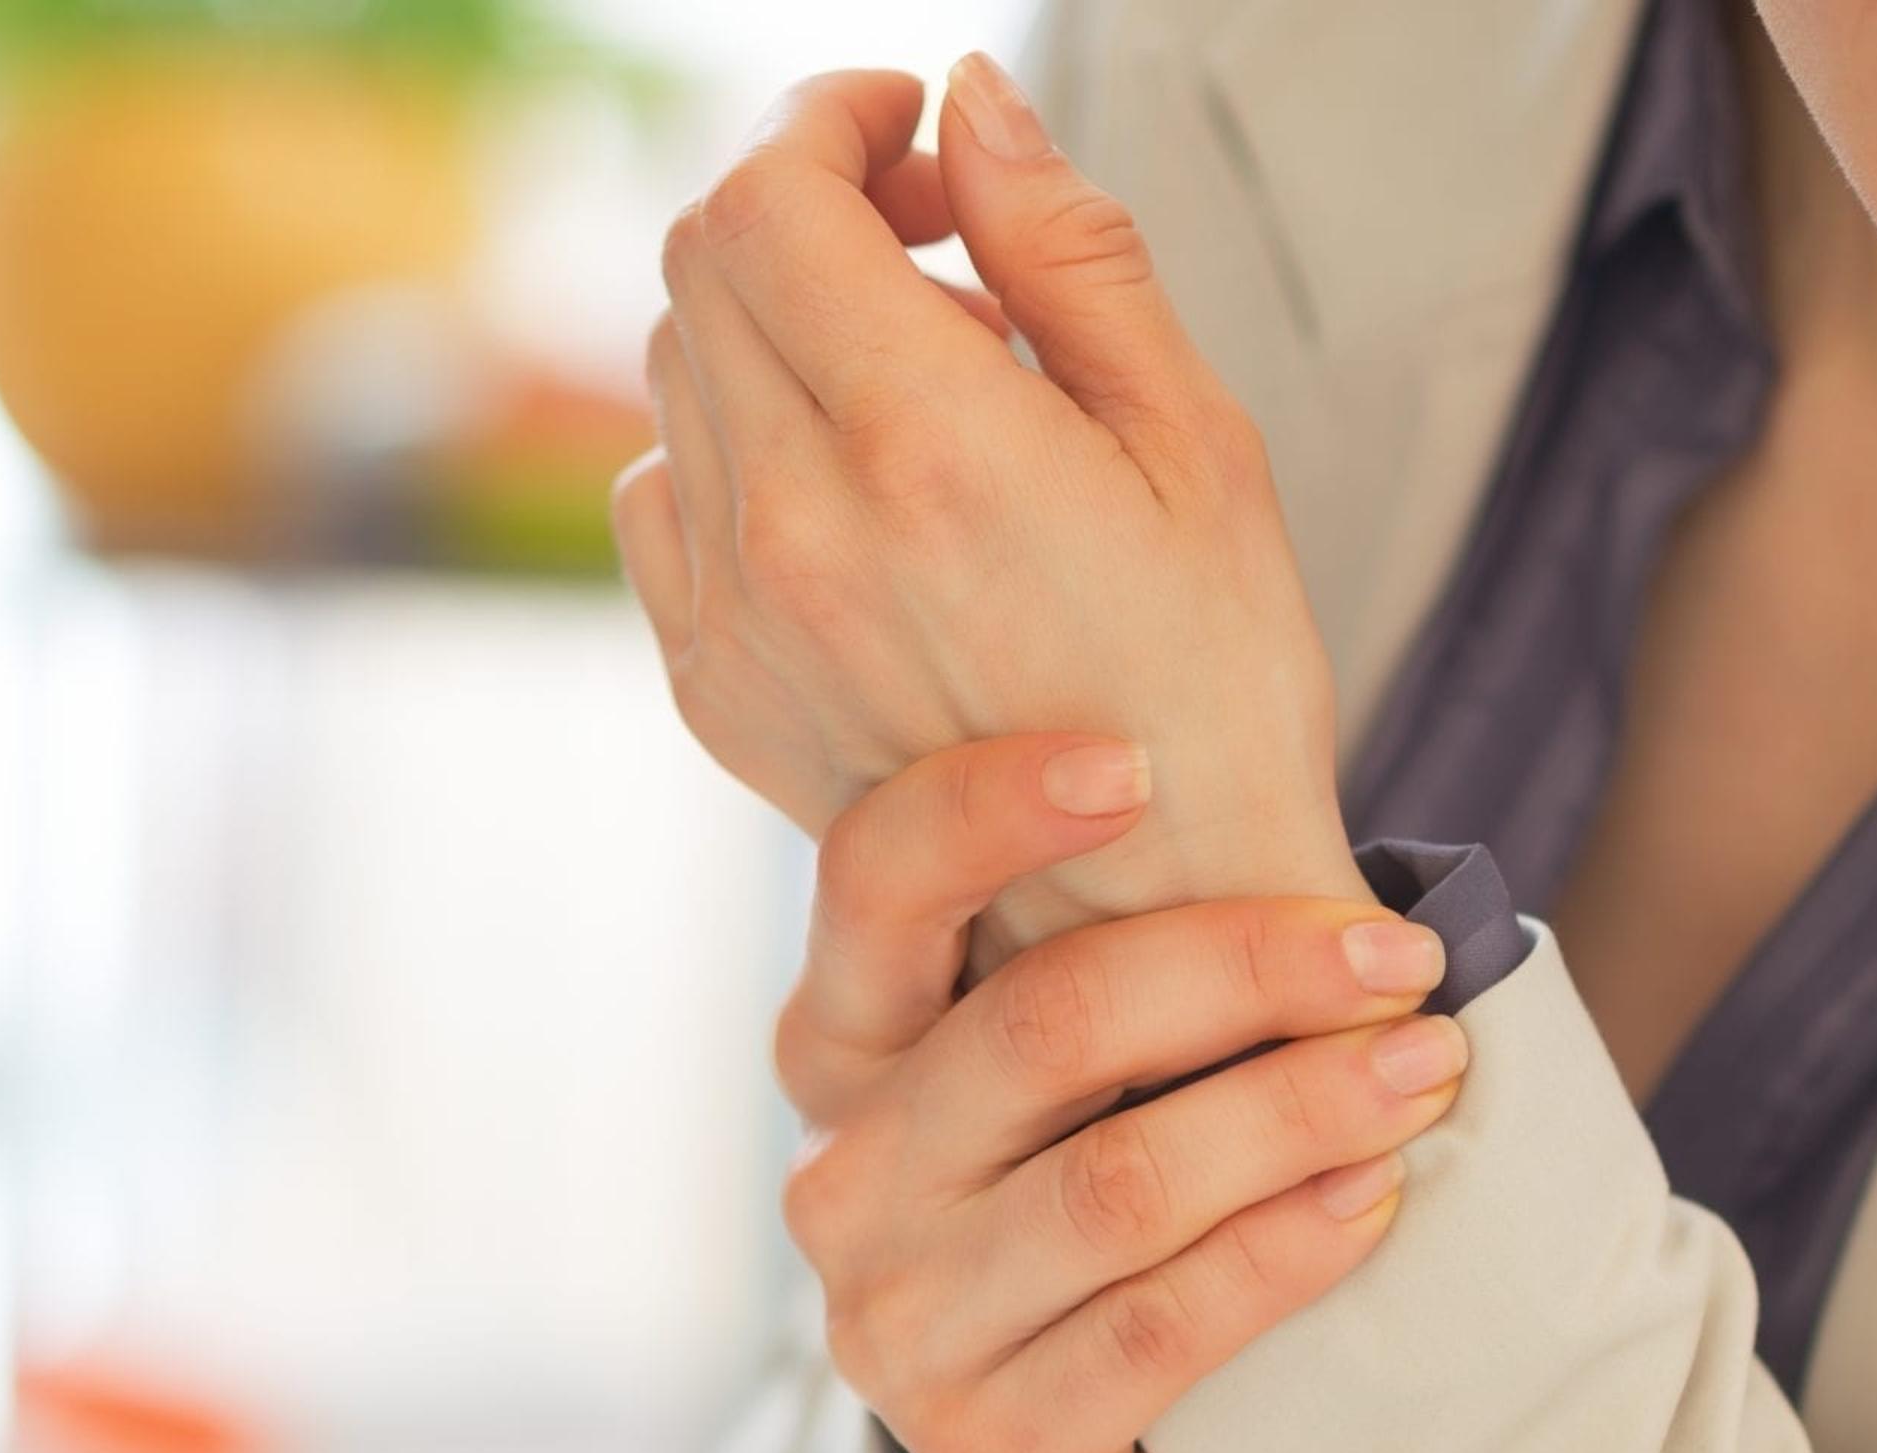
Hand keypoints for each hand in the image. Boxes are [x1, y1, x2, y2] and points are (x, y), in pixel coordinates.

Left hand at [614, 57, 1356, 968]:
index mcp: (924, 451)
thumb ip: (1066, 250)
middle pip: (698, 270)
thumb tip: (971, 104)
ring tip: (929, 374)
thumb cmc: (1216, 692)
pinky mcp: (714, 691)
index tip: (906, 134)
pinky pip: (660, 501)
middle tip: (936, 231)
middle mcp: (798, 536)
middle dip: (803, 203)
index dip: (820, 123)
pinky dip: (732, 443)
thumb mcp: (1194, 439)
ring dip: (775, 323)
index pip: (762, 203)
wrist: (1169, 924)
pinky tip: (854, 483)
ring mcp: (736, 623)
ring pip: (674, 375)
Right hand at [784, 735, 1459, 1452]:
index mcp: (841, 1048)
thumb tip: (1315, 858)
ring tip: (1424, 1070)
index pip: (873, 886)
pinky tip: (1371, 1202)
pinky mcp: (984, 1446)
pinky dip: (1284, 1251)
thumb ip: (1111, 962)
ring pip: (1119, 1185)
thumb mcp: (1050, 1074)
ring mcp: (899, 1324)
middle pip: (1047, 1028)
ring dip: (1299, 1111)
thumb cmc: (1082, 1197)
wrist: (1055, 1449)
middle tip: (1395, 956)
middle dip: (1247, 973)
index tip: (1136, 764)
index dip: (985, 810)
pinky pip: (1160, 1326)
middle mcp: (843, 1179)